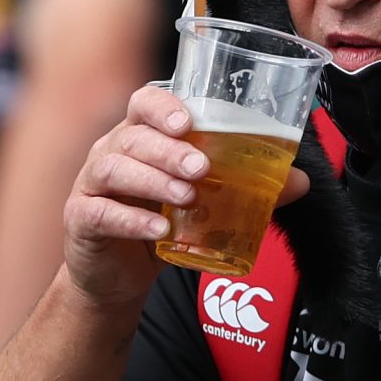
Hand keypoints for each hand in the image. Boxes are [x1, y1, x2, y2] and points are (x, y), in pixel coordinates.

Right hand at [58, 84, 309, 310]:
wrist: (118, 276)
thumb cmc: (160, 223)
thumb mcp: (202, 204)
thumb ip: (246, 188)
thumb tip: (298, 181)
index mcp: (142, 136)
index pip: (146, 103)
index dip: (164, 107)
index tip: (190, 122)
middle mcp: (112, 151)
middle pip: (132, 135)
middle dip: (168, 149)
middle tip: (202, 167)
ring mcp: (92, 184)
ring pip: (113, 167)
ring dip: (152, 180)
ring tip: (186, 197)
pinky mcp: (82, 218)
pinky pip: (100, 211)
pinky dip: (129, 218)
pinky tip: (157, 229)